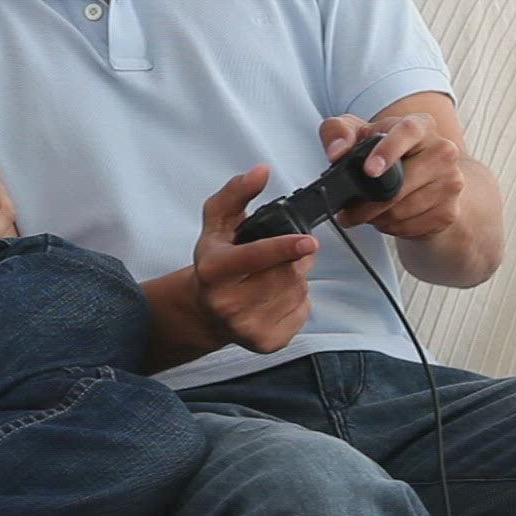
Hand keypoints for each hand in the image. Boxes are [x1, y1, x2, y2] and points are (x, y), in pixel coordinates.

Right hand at [189, 164, 319, 352]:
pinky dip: (298, 299)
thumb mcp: (217, 222)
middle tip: (287, 251)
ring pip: (297, 292)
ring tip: (277, 273)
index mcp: (212, 271)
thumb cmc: (216, 260)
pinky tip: (278, 294)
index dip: (284, 248)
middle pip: (285, 273)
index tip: (309, 242)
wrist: (206, 310)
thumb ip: (237, 193)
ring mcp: (246, 328)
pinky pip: (302, 312)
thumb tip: (260, 171)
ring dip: (296, 277)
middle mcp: (226, 303)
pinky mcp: (266, 344)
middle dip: (294, 258)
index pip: (255, 257)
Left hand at [319, 111, 464, 238]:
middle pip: (401, 185)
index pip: (408, 132)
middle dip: (366, 203)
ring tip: (368, 211)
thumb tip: (337, 151)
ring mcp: (450, 182)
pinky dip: (391, 227)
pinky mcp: (449, 211)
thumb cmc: (387, 151)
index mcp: (420, 125)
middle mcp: (442, 151)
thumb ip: (338, 132)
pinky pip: (410, 227)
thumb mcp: (358, 133)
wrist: (423, 177)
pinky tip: (388, 217)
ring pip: (402, 210)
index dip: (388, 150)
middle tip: (348, 210)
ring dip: (376, 218)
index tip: (369, 170)